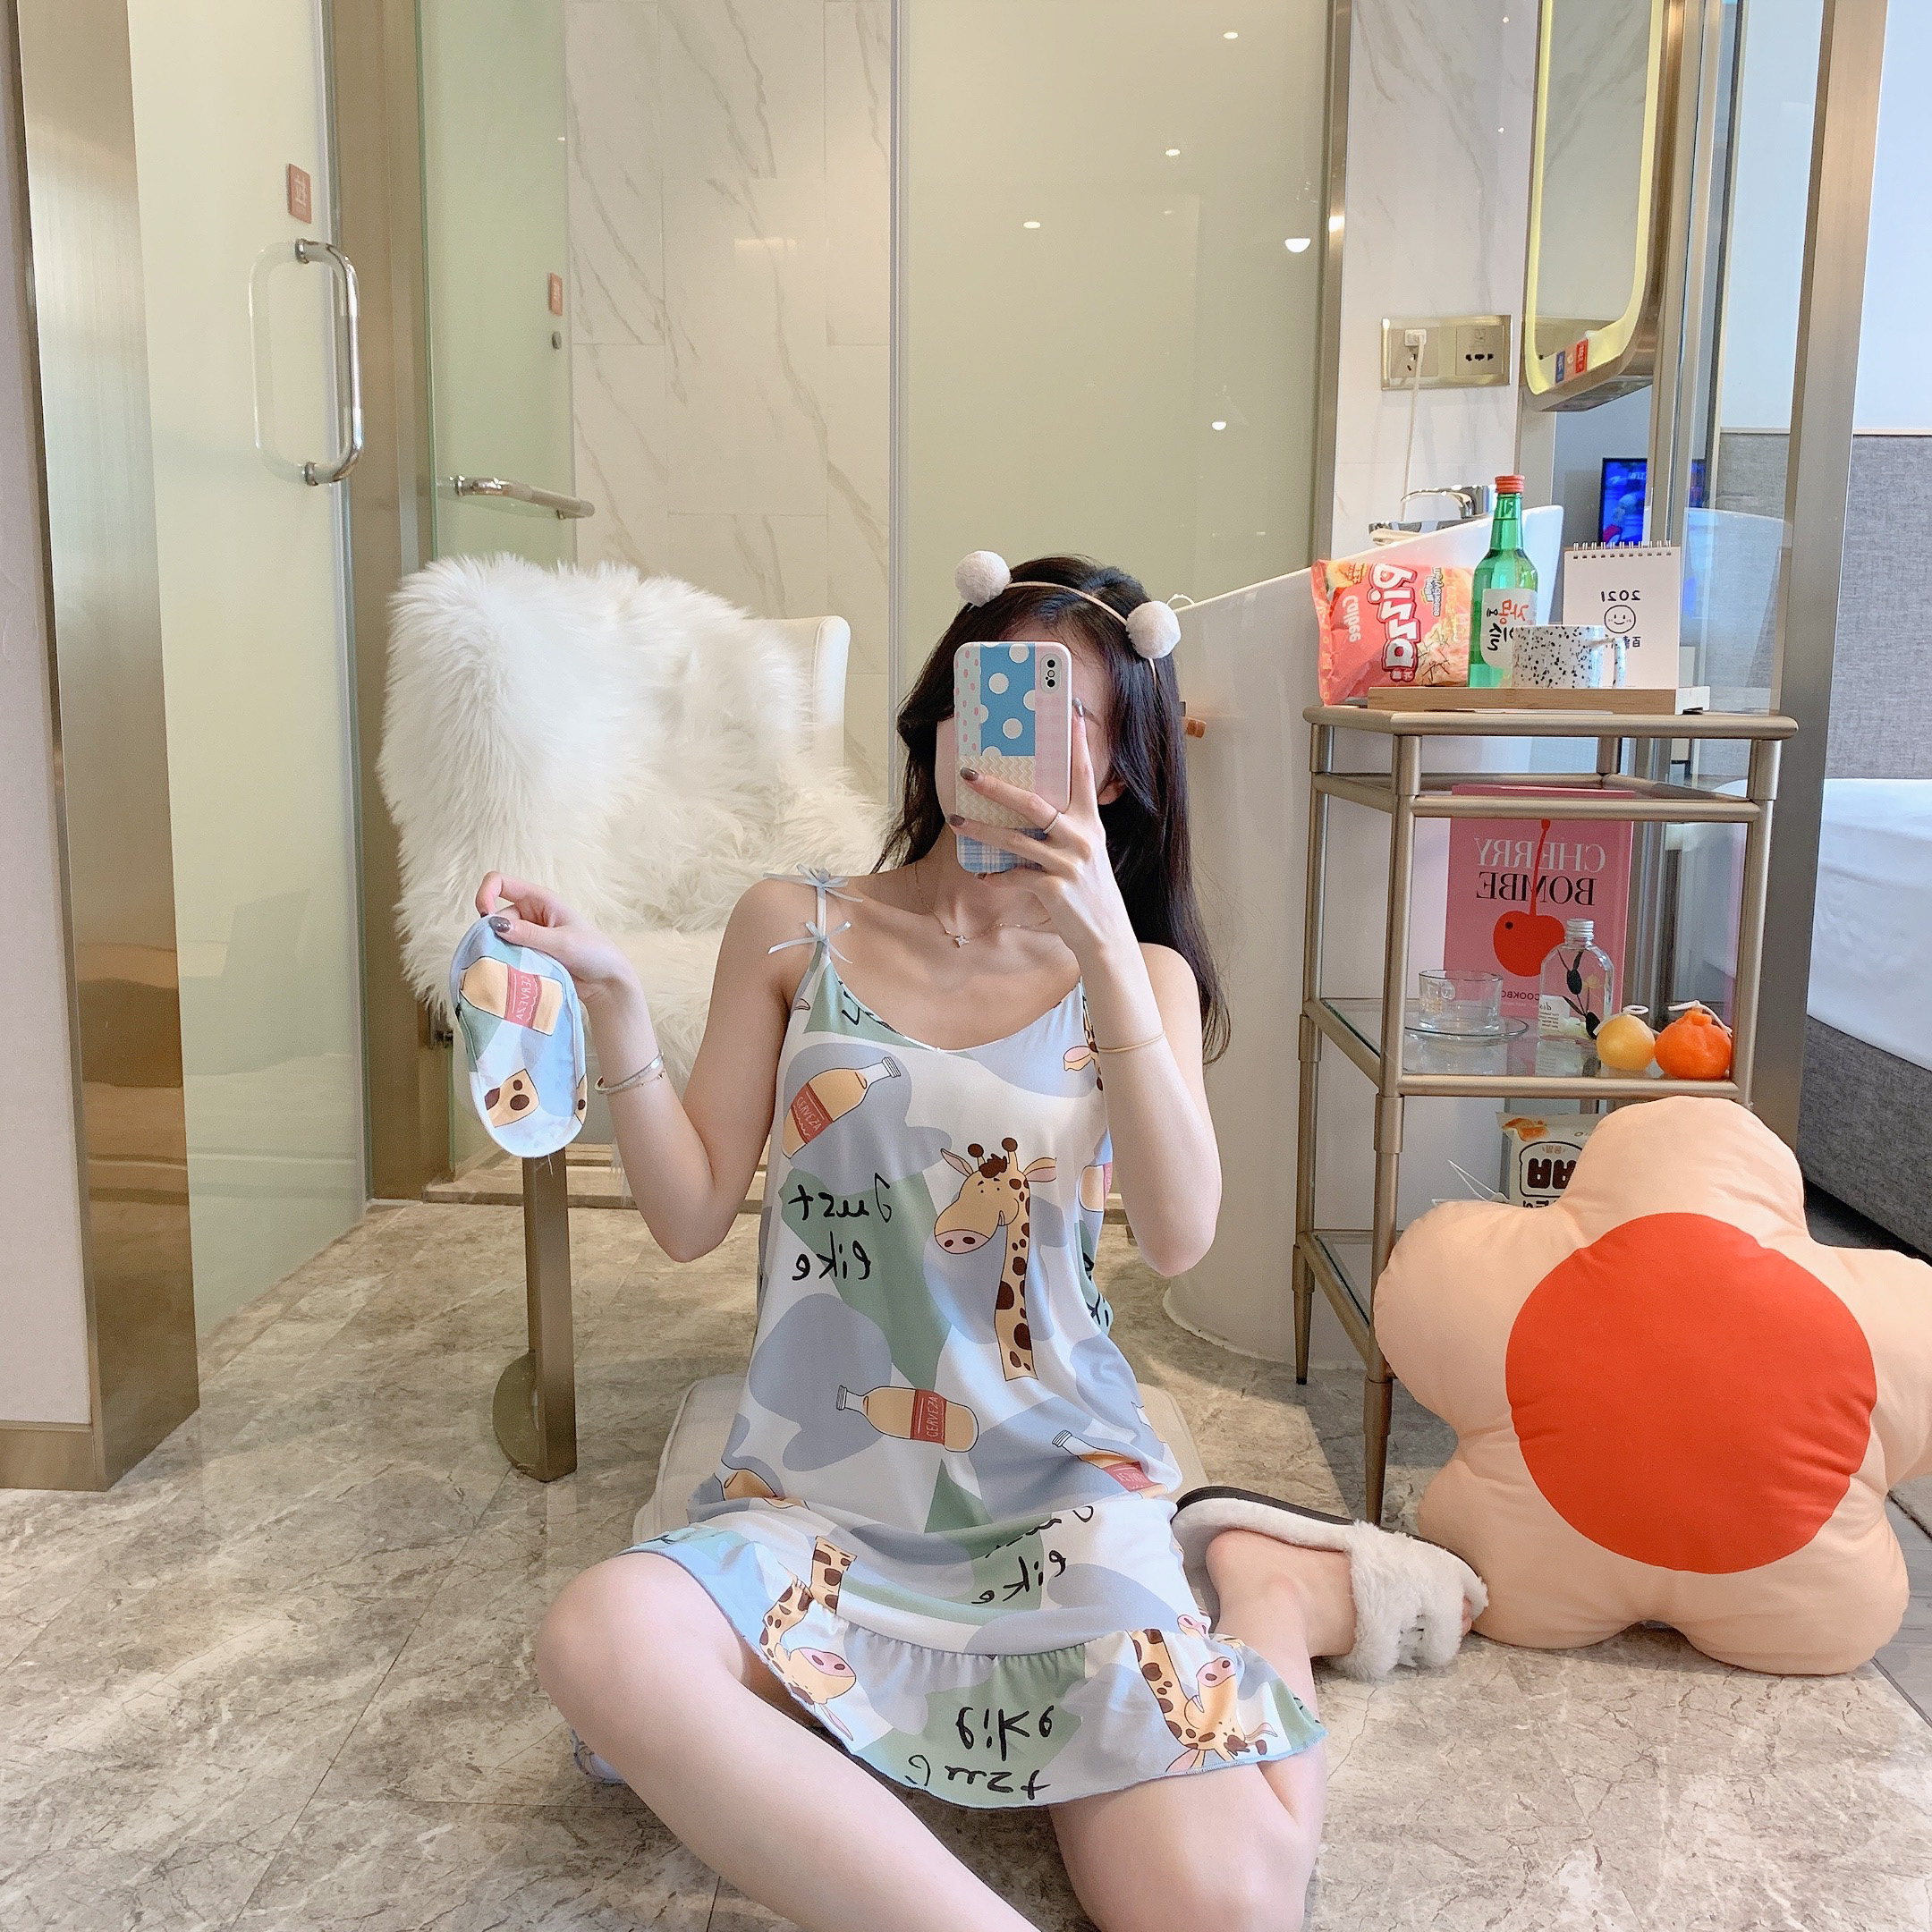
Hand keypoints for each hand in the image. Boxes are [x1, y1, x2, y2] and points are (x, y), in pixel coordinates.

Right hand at [474, 873, 638, 1006]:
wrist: (606, 981)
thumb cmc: (592, 953)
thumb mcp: (562, 942)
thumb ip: (529, 934)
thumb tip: (495, 924)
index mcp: (540, 899)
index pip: (500, 882)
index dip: (485, 893)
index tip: (485, 918)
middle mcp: (530, 914)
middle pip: (495, 917)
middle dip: (493, 935)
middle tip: (502, 956)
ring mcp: (527, 936)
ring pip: (499, 940)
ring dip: (500, 953)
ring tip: (513, 969)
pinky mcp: (528, 955)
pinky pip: (506, 956)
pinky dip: (505, 964)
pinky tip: (510, 976)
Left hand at [952, 708, 1137, 965]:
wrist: (1105, 934)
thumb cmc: (1089, 888)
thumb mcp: (1086, 851)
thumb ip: (1066, 827)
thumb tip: (1028, 806)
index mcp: (1090, 823)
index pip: (1082, 776)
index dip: (1076, 744)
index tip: (1071, 714)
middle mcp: (1081, 838)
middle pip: (1035, 804)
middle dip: (998, 788)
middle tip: (970, 773)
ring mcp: (1069, 864)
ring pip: (1016, 841)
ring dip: (982, 831)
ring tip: (957, 821)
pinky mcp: (1055, 890)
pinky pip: (1016, 877)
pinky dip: (996, 877)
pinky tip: (982, 875)